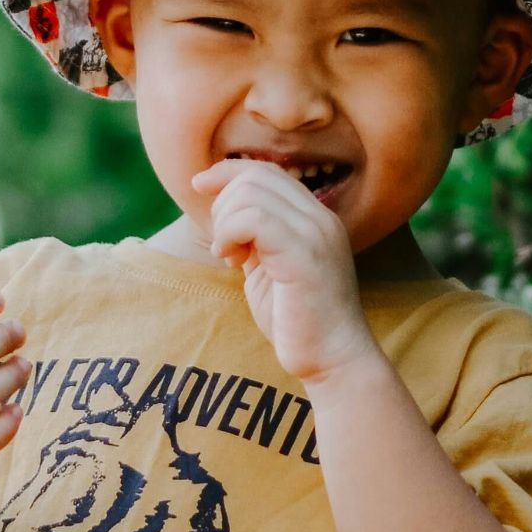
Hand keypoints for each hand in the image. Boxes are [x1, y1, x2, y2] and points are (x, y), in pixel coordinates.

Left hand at [190, 160, 379, 383]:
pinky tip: (232, 260)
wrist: (332, 359)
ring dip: (225, 224)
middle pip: (254, 176)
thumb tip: (222, 211)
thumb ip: (254, 237)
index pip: (266, 171)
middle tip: (225, 247)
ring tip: (230, 256)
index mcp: (314, 217)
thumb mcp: (269, 267)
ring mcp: (315, 232)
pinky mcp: (304, 253)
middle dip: (223, 206)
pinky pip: (253, 219)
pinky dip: (229, 234)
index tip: (199, 186)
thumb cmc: (297, 321)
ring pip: (249, 193)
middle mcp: (319, 217)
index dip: (227, 172)